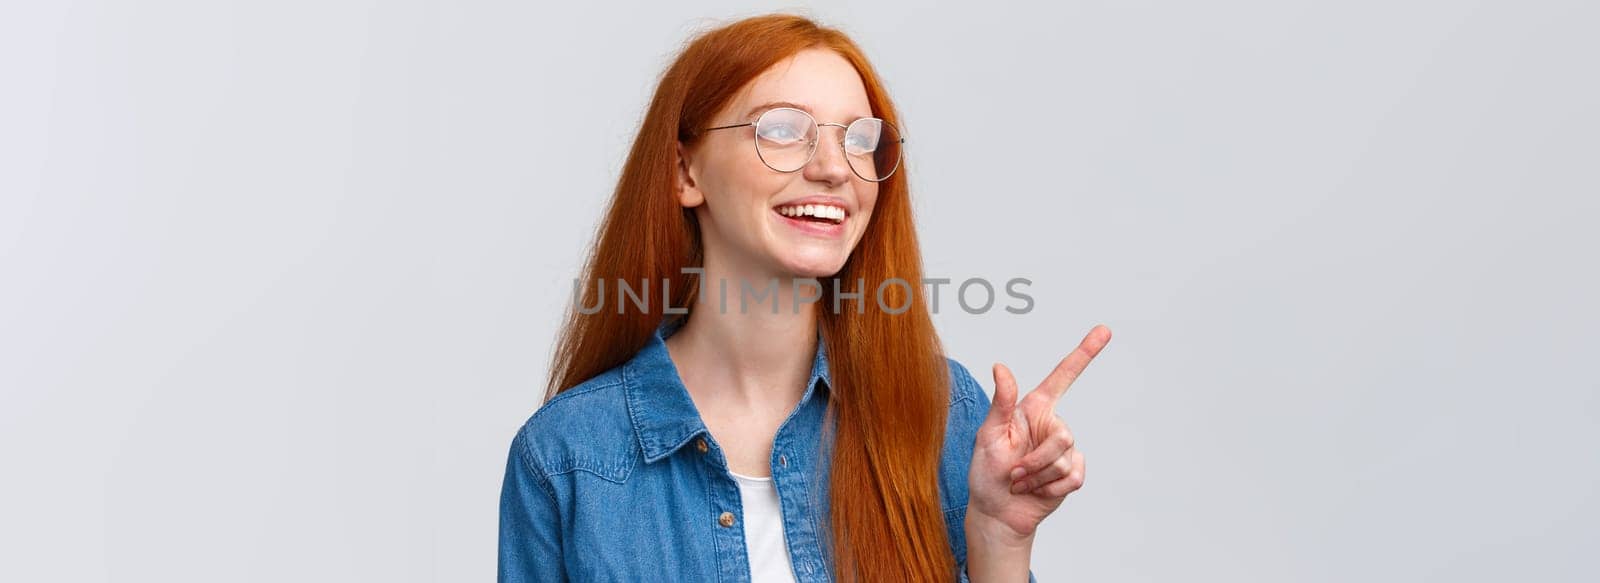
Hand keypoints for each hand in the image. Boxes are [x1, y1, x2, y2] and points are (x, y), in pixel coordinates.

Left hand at [966, 324, 1110, 538]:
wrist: (997, 512)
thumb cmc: (986, 472)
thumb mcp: (988, 435)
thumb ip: (1001, 403)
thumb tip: (1000, 367)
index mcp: (1033, 409)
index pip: (1064, 377)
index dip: (1084, 353)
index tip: (1103, 330)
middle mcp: (1051, 426)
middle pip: (1064, 436)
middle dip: (1036, 460)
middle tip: (1013, 473)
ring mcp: (1064, 450)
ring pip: (1065, 459)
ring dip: (1038, 477)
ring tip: (1019, 482)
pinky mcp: (1072, 473)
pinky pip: (1073, 478)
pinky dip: (1050, 489)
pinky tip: (1036, 491)